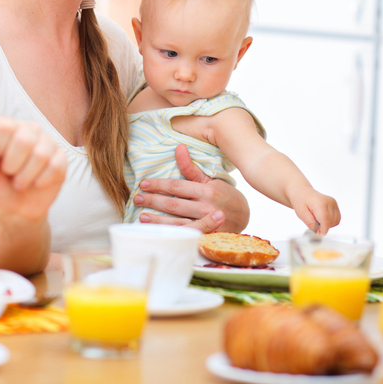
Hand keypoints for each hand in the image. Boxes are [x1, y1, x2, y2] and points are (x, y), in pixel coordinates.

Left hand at [0, 118, 65, 221]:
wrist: (16, 208)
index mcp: (6, 127)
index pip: (4, 127)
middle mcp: (28, 129)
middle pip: (24, 140)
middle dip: (13, 166)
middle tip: (9, 174)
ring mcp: (47, 142)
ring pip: (41, 155)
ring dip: (26, 177)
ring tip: (20, 182)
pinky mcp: (61, 158)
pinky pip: (55, 167)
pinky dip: (41, 182)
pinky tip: (36, 183)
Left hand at [134, 144, 249, 232]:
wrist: (245, 217)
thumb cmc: (225, 195)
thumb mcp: (210, 179)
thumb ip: (191, 167)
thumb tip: (179, 147)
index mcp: (206, 190)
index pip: (176, 187)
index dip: (158, 185)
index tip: (143, 184)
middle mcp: (206, 207)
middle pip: (173, 204)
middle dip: (153, 201)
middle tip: (137, 198)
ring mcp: (206, 224)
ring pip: (177, 222)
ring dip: (158, 219)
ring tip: (142, 216)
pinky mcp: (206, 236)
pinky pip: (185, 235)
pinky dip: (170, 233)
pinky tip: (158, 231)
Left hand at [289, 188, 340, 235]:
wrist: (303, 192)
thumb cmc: (300, 201)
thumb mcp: (301, 213)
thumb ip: (311, 224)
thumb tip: (319, 234)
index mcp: (320, 203)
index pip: (326, 221)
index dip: (322, 230)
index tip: (318, 235)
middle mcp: (329, 202)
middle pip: (330, 222)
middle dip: (322, 226)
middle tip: (313, 222)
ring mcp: (334, 203)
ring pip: (335, 222)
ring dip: (326, 224)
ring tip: (316, 218)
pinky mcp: (335, 205)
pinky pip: (336, 219)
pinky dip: (330, 222)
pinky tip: (321, 217)